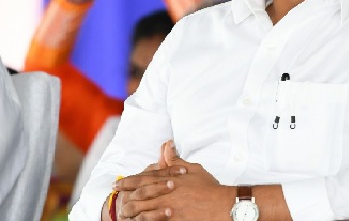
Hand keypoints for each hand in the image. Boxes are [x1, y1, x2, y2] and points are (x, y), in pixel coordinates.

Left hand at [115, 141, 234, 219]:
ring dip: (132, 211)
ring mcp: (168, 209)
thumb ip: (175, 160)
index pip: (144, 179)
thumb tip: (166, 145)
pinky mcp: (172, 220)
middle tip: (116, 198)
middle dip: (126, 196)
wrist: (221, 205)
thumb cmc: (208, 187)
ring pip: (143, 210)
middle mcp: (166, 193)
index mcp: (169, 180)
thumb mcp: (193, 169)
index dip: (129, 181)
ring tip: (124, 213)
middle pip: (140, 195)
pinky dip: (144, 220)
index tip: (118, 183)